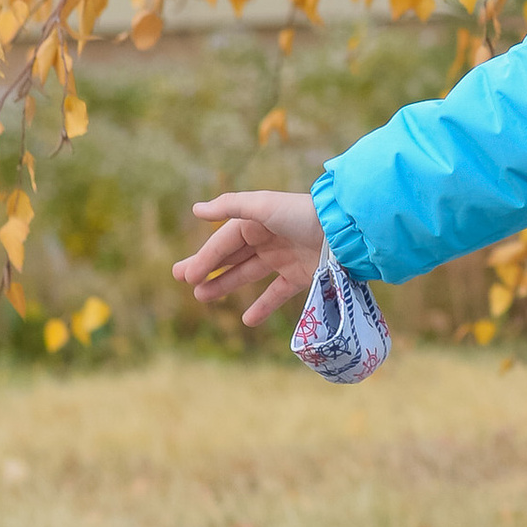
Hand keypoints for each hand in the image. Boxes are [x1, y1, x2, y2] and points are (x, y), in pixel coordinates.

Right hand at [174, 189, 326, 328]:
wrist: (343, 232)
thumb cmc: (301, 215)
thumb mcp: (263, 206)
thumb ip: (230, 207)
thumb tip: (196, 210)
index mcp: (257, 222)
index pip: (224, 242)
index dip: (204, 258)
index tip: (184, 276)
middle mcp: (268, 239)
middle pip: (232, 256)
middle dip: (207, 268)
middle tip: (184, 281)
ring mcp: (284, 258)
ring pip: (248, 273)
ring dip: (225, 284)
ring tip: (202, 296)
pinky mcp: (301, 276)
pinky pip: (277, 293)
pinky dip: (263, 306)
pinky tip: (247, 320)